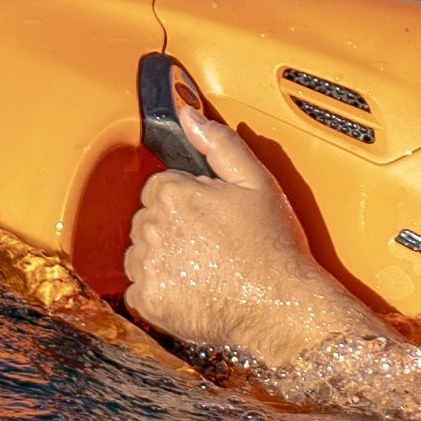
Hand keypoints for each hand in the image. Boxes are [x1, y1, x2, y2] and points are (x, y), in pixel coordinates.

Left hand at [118, 75, 379, 371]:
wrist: (282, 306)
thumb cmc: (275, 247)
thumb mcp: (257, 181)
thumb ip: (218, 142)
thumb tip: (187, 114)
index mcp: (174, 193)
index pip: (159, 186)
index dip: (187, 200)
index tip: (210, 216)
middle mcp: (153, 228)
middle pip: (148, 219)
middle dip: (172, 227)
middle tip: (212, 244)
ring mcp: (147, 267)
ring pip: (139, 253)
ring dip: (162, 258)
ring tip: (203, 268)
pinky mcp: (148, 301)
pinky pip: (139, 290)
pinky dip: (158, 292)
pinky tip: (191, 291)